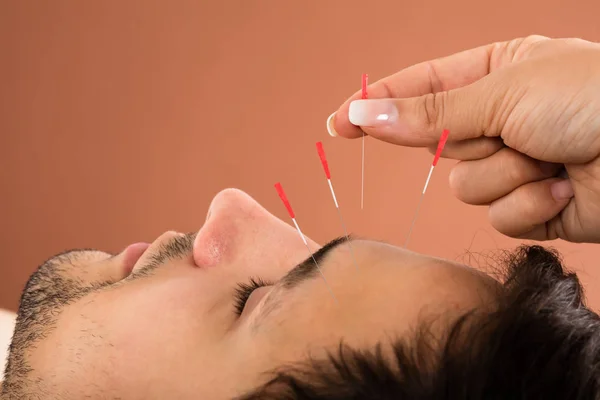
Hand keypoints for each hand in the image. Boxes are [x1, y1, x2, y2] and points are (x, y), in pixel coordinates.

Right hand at [328, 35, 599, 243]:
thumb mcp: (501, 92)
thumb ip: (427, 111)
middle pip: (439, 145)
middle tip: (509, 129)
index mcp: (496, 75)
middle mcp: (503, 119)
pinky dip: (528, 203)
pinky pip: (499, 215)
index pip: (418, 90)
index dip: (375, 107)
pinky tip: (564, 187)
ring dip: (504, 175)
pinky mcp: (534, 205)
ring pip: (465, 186)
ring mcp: (517, 163)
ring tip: (549, 158)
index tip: (337, 123)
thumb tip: (363, 114)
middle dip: (469, 142)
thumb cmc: (592, 99)